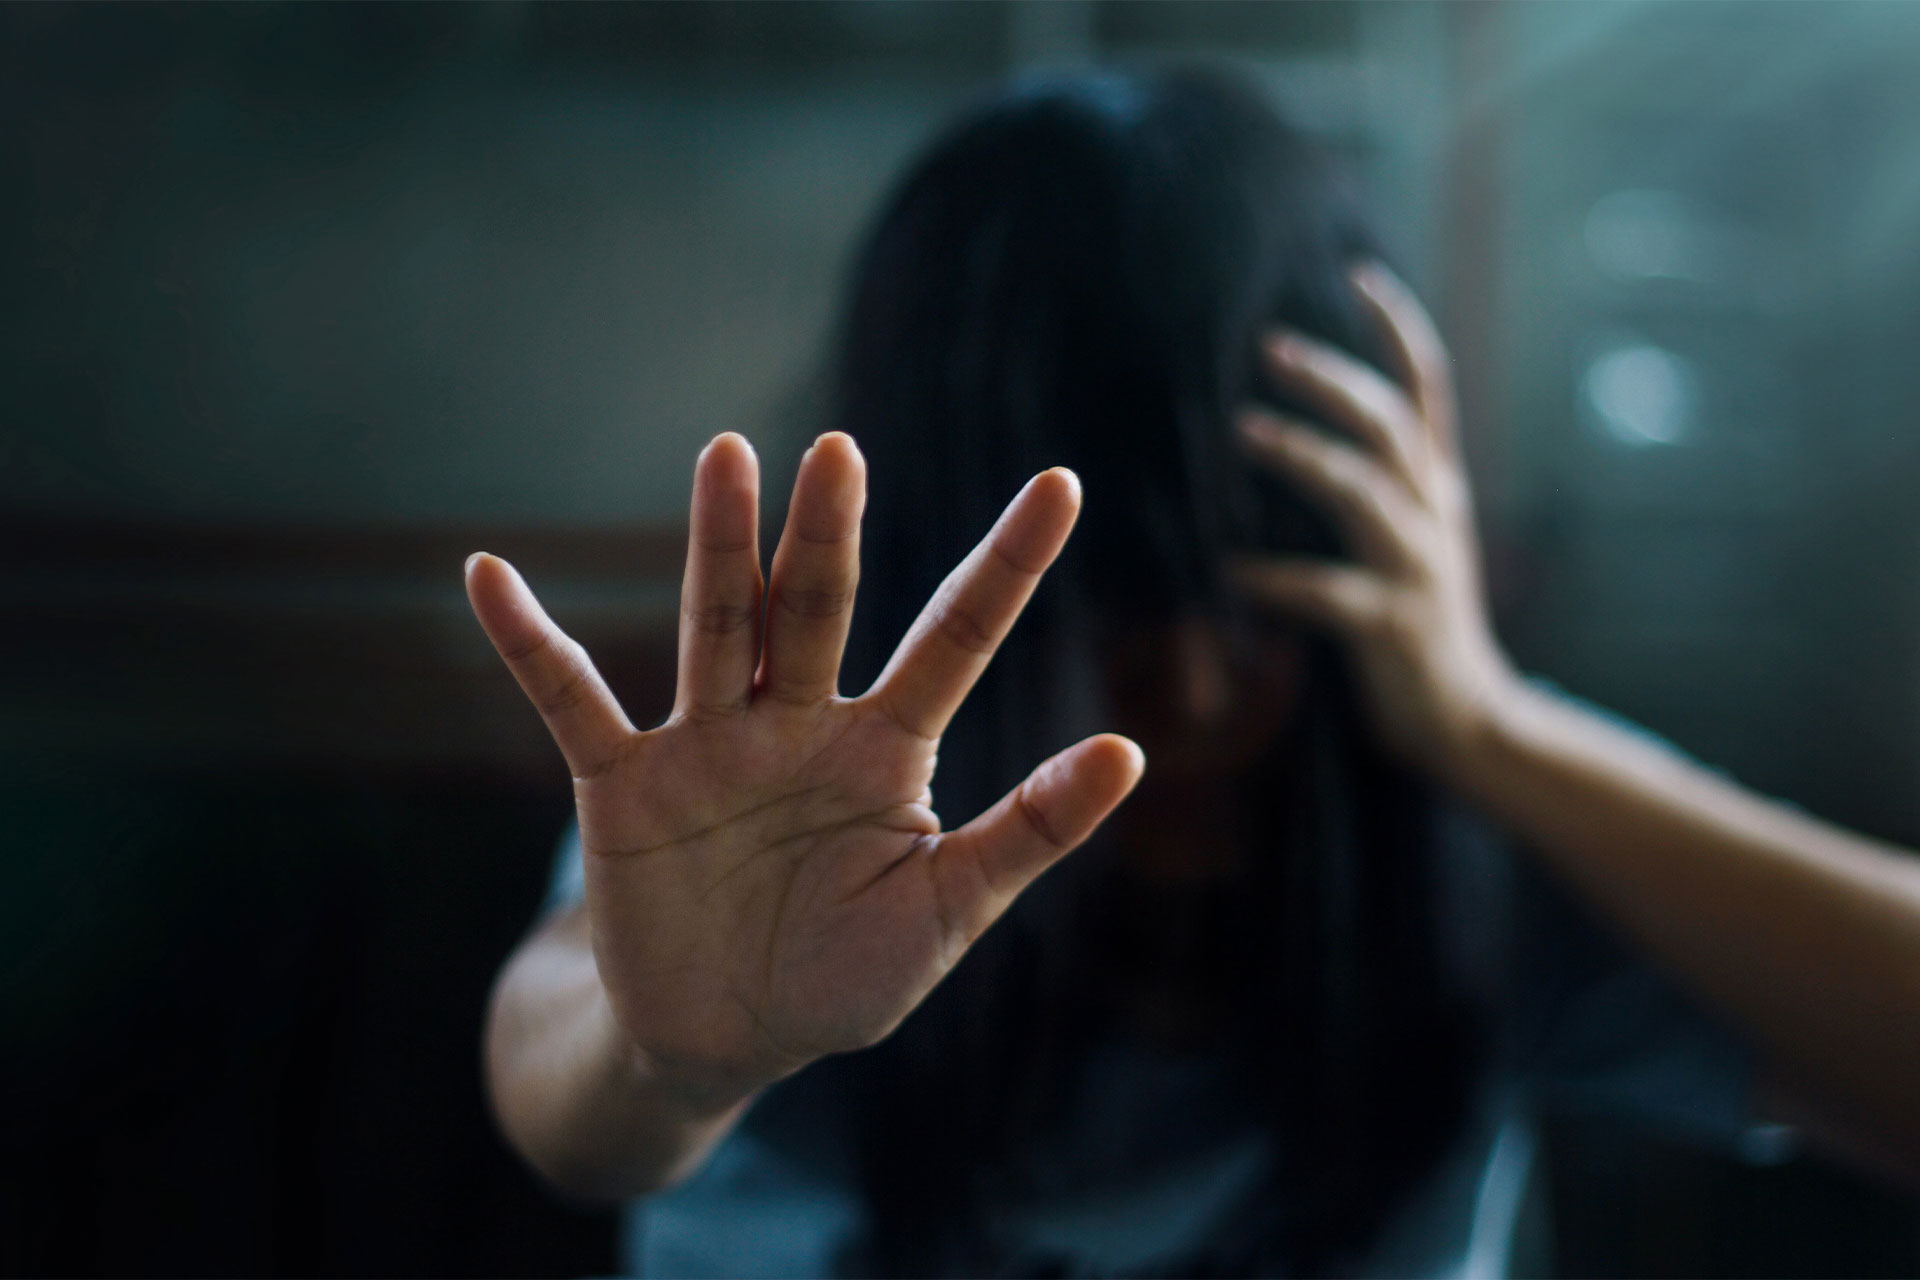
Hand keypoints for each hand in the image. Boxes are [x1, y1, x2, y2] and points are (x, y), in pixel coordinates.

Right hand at [466, 433, 1142, 1106]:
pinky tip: (489, 578)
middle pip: (819, 609)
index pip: (956, 637)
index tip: (1063, 483)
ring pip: (717, 629)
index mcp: (887, 749)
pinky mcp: (625, 786)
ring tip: (727, 457)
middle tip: (841, 454)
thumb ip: (1029, 831)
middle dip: (828, 536)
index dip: (1008, 566)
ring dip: (718, 550)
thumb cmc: (847, 973)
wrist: (725, 1037)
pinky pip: (572, 704)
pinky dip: (530, 645)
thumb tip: (1131, 750)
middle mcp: (799, 724)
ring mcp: (709, 745)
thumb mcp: (947, 910)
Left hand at [1233, 264, 1519, 773]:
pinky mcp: (1394, 626)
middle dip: (1330, 377)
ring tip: (1242, 433)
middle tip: (1267, 346)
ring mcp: (1419, 568)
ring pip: (1363, 492)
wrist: (1471, 722)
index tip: (1357, 273)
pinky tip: (1228, 570)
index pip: (1427, 387)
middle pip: (1389, 422)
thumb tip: (1295, 427)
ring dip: (1300, 455)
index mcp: (1436, 485)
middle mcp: (1434, 512)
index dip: (1398, 327)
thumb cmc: (1419, 622)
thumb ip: (1374, 483)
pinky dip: (1275, 578)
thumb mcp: (1410, 538)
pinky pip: (1328, 592)